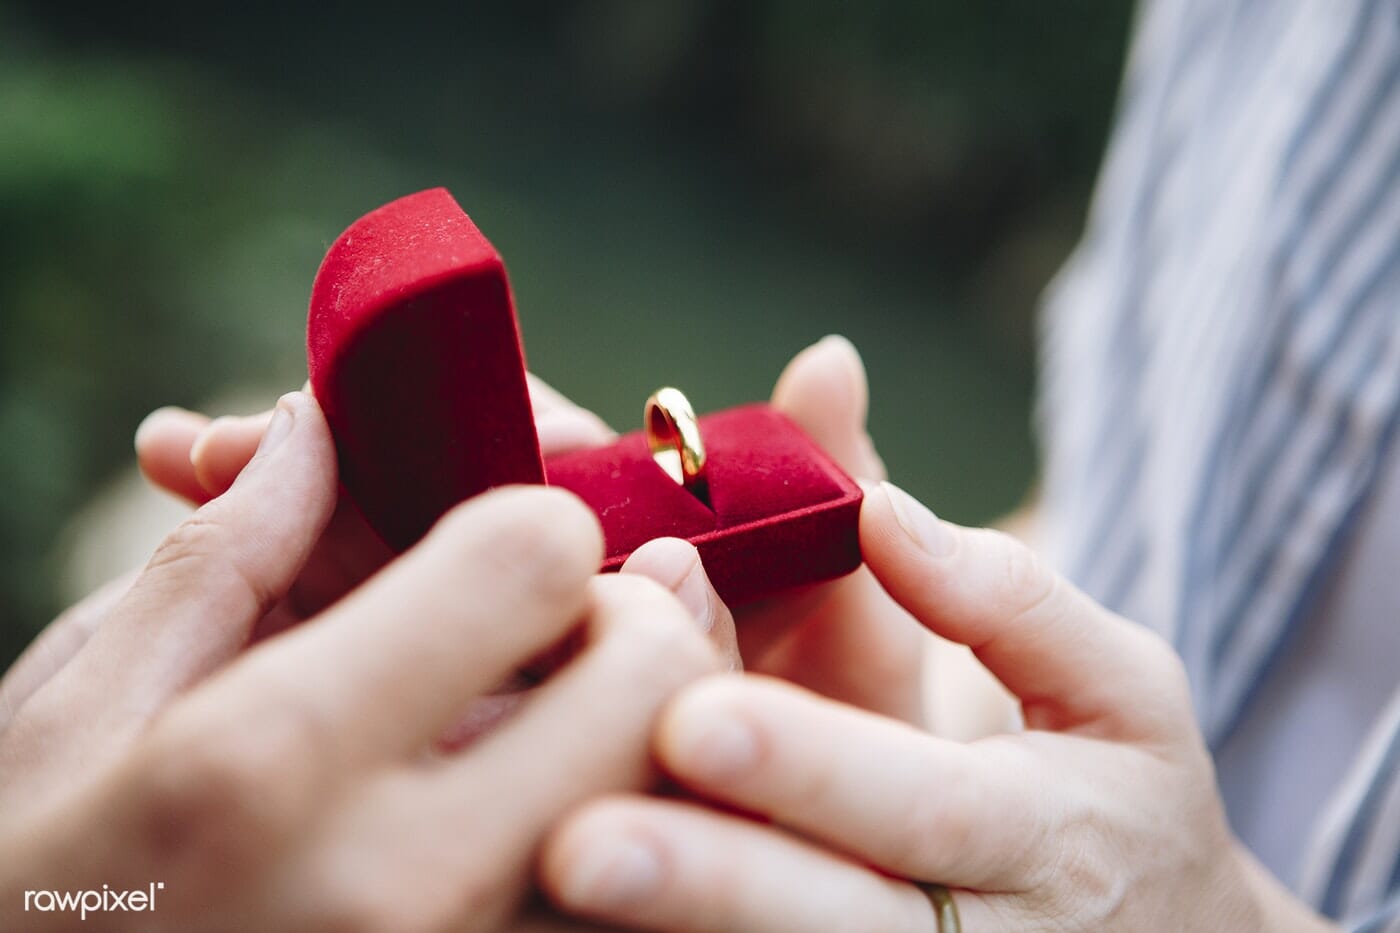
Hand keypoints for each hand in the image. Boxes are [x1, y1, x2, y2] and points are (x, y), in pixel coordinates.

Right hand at [0, 392, 720, 931]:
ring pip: (667, 798)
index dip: (529, 511)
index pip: (532, 559)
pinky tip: (533, 791)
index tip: (493, 532)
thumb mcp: (75, 708)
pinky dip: (613, 820)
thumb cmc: (17, 883)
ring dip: (639, 726)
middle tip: (558, 620)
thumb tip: (314, 426)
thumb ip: (225, 553)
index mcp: (272, 758)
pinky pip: (621, 896)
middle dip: (631, 614)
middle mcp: (399, 880)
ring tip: (550, 708)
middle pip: (652, 682)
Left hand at [537, 482, 1334, 931]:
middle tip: (578, 843)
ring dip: (676, 932)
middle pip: (835, 922)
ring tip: (557, 876)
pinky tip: (568, 930)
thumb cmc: (1118, 798)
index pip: (926, 807)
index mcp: (1048, 839)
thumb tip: (882, 511)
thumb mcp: (1122, 688)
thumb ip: (1008, 599)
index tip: (693, 713)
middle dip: (707, 882)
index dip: (813, 763)